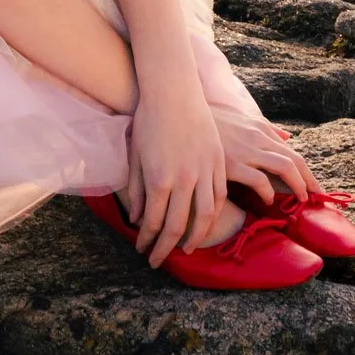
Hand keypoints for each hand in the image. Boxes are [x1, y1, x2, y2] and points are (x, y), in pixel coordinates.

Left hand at [127, 90, 225, 268]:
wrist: (173, 93)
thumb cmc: (148, 121)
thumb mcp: (135, 156)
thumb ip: (136, 189)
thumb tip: (137, 219)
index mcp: (158, 179)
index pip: (152, 222)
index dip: (147, 241)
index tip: (142, 251)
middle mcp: (183, 180)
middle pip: (176, 226)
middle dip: (165, 248)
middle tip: (158, 261)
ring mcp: (204, 172)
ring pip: (204, 217)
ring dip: (194, 238)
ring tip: (185, 249)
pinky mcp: (218, 163)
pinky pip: (219, 197)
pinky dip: (213, 216)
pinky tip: (205, 224)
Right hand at [207, 107, 322, 205]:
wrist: (178, 112)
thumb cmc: (205, 117)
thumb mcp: (236, 115)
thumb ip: (262, 126)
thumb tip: (286, 136)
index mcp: (257, 127)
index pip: (291, 151)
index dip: (306, 170)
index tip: (313, 185)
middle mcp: (256, 137)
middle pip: (295, 160)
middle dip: (310, 180)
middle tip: (317, 197)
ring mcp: (245, 149)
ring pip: (285, 167)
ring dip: (298, 186)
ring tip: (301, 200)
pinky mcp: (230, 163)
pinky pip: (260, 180)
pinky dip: (268, 192)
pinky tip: (267, 200)